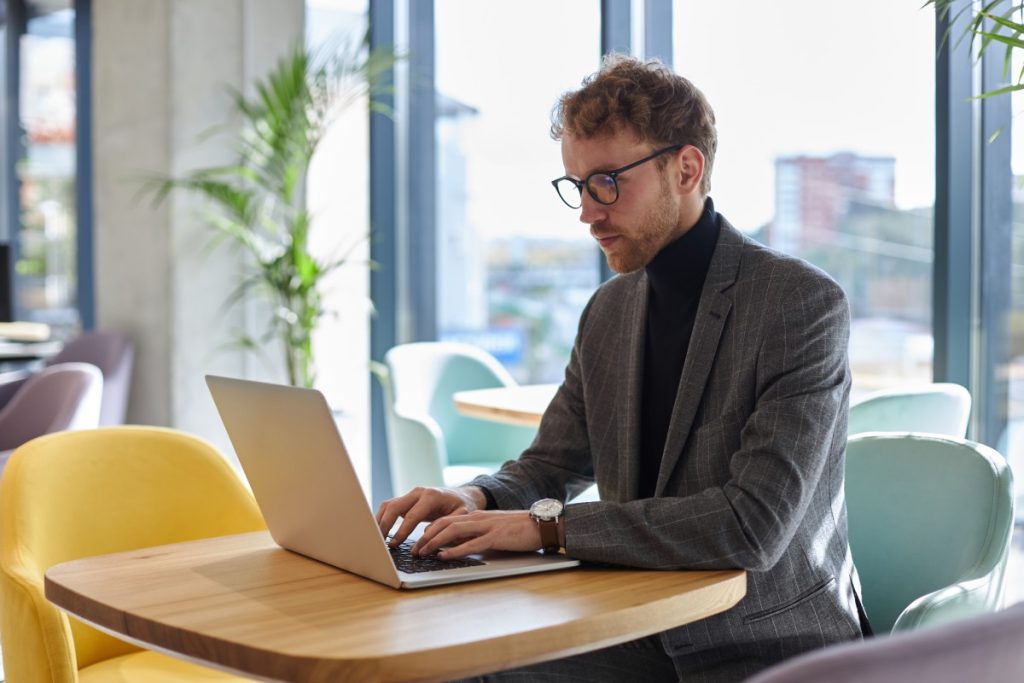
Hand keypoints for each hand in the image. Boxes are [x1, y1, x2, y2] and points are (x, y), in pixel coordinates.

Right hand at [375, 486, 484, 545]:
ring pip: (388, 505)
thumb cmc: (463, 506)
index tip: (394, 544)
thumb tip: (427, 535)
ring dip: (379, 521)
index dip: (402, 531)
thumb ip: (446, 525)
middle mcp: (419, 492)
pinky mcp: (407, 500)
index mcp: (431, 496)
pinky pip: (390, 507)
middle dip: (384, 525)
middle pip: (394, 506)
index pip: (412, 515)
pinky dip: (382, 518)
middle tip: (379, 543)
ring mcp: (411, 494)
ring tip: (375, 538)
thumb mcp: (462, 516)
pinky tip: (379, 531)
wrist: (463, 495)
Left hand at [412, 510, 542, 558]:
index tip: (419, 541)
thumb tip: (458, 547)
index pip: (447, 519)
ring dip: (434, 542)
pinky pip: (471, 543)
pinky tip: (444, 556)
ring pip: (453, 530)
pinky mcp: (495, 537)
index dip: (430, 529)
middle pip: (444, 523)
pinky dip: (454, 550)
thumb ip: (476, 536)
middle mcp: (478, 518)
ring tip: (423, 552)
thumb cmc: (519, 530)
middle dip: (426, 536)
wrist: (542, 525)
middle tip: (415, 550)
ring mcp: (486, 526)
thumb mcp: (493, 531)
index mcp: (477, 516)